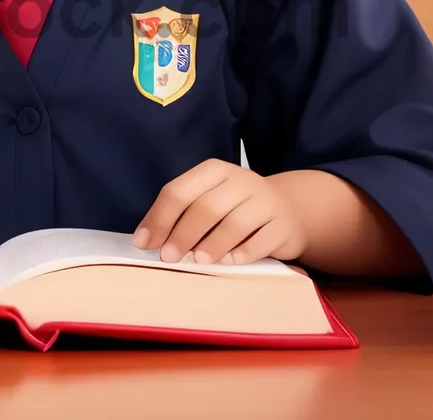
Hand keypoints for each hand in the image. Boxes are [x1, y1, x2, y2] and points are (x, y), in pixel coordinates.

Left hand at [132, 158, 306, 265]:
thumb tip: (147, 240)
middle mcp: (240, 180)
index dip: (160, 218)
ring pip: (235, 222)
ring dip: (213, 244)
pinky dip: (244, 252)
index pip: (180, 190)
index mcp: (214, 171)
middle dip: (183, 234)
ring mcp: (265, 200)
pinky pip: (262, 239)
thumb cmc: (237, 208)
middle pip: (206, 207)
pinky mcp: (283, 224)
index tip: (144, 243)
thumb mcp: (210, 199)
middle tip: (168, 258)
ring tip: (198, 262)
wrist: (288, 210)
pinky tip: (231, 262)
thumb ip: (182, 214)